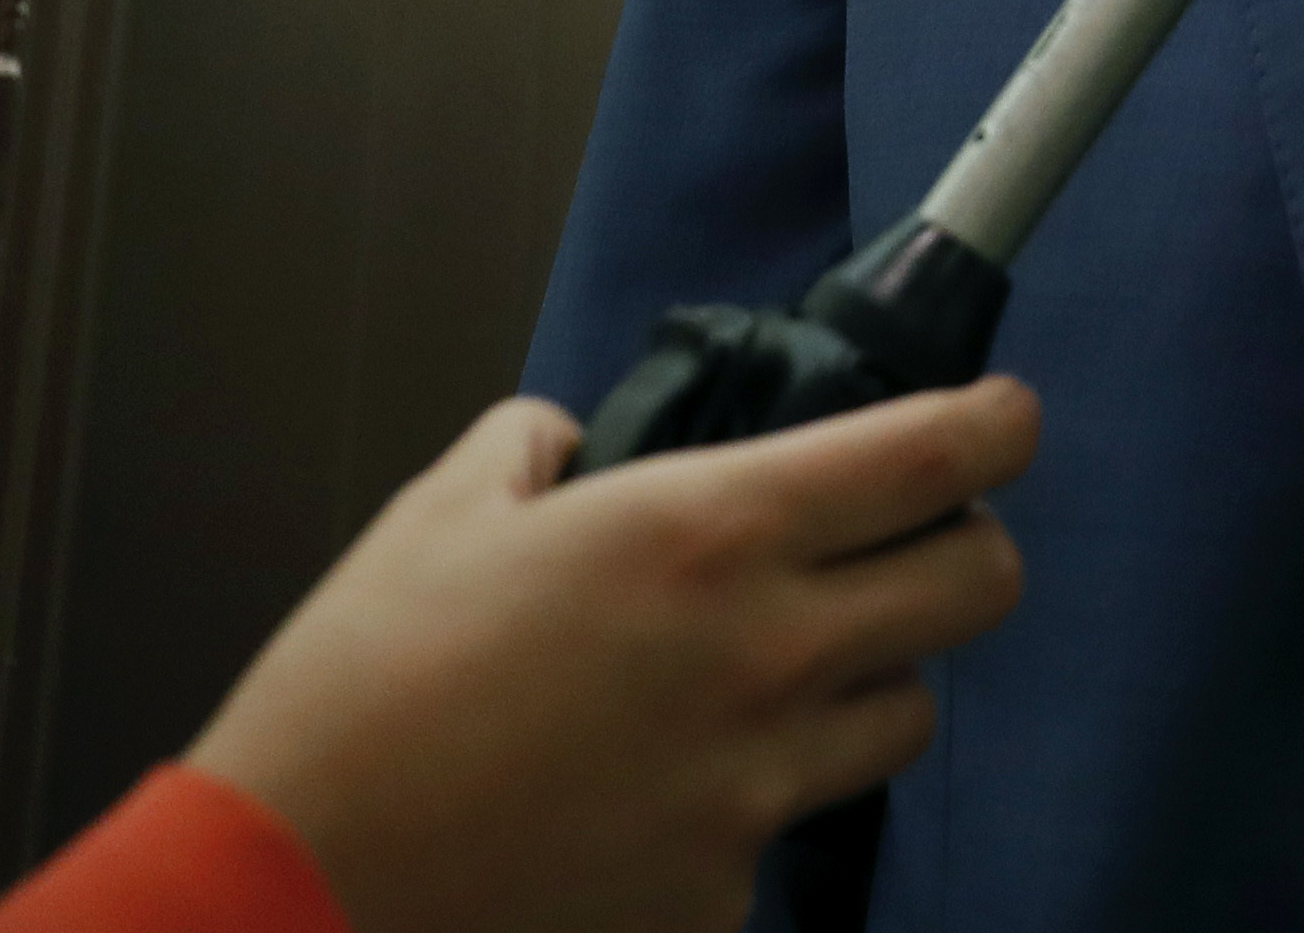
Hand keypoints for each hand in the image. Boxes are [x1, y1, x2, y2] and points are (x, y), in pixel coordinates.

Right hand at [183, 380, 1036, 932]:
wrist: (296, 887)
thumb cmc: (359, 695)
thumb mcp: (444, 514)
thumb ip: (541, 449)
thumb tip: (578, 444)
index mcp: (705, 533)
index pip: (932, 459)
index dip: (997, 427)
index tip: (1006, 419)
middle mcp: (761, 656)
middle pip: (978, 589)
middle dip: (965, 552)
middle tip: (913, 545)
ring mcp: (754, 790)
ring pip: (905, 716)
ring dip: (867, 682)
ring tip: (774, 677)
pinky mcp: (722, 899)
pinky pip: (787, 830)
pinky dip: (750, 803)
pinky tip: (656, 793)